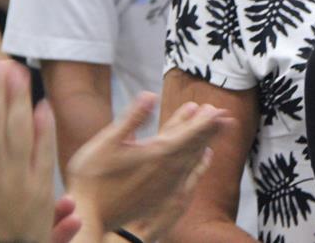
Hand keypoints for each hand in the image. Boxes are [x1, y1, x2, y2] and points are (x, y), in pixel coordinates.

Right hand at [66, 92, 228, 235]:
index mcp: (157, 153)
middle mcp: (168, 169)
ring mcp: (168, 184)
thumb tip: (149, 95)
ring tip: (217, 129)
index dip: (204, 121)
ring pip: (194, 159)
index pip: (188, 133)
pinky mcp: (163, 197)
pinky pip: (190, 175)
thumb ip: (132, 119)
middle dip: (209, 127)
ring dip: (207, 141)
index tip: (218, 110)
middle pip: (195, 144)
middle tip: (224, 114)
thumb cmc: (93, 181)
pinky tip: (206, 156)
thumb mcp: (107, 143)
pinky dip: (200, 162)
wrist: (90, 219)